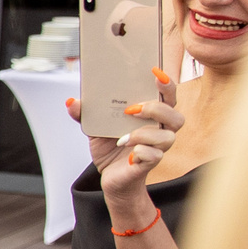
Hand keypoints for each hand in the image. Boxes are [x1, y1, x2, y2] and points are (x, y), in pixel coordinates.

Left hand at [70, 70, 180, 218]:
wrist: (110, 176)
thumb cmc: (110, 147)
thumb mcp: (94, 127)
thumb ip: (84, 114)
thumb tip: (72, 102)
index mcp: (152, 116)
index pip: (168, 97)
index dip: (167, 84)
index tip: (155, 72)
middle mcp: (160, 130)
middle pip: (176, 116)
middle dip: (156, 109)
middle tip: (131, 109)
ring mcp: (157, 148)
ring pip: (167, 137)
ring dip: (144, 134)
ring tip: (122, 138)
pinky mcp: (149, 163)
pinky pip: (154, 156)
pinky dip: (140, 152)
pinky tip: (127, 154)